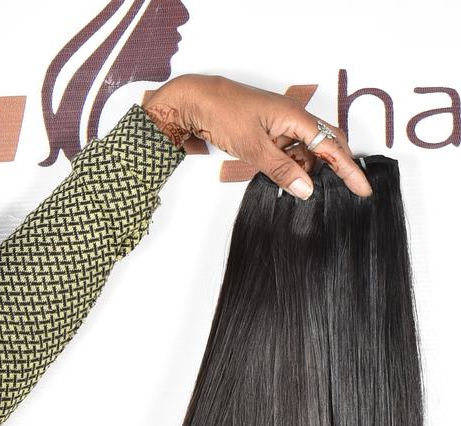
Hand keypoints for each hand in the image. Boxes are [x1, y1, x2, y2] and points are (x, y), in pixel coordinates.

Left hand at [144, 73, 371, 199]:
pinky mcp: (268, 134)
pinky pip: (288, 152)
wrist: (195, 101)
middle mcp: (293, 119)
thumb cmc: (223, 114)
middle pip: (325, 145)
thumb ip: (281, 169)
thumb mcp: (253, 147)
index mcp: (295, 117)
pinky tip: (284, 181)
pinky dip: (290, 167)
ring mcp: (280, 126)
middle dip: (334, 168)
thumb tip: (306, 190)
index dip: (348, 169)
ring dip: (305, 171)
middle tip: (339, 192)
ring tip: (296, 190)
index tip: (362, 189)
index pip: (331, 146)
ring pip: (305, 152)